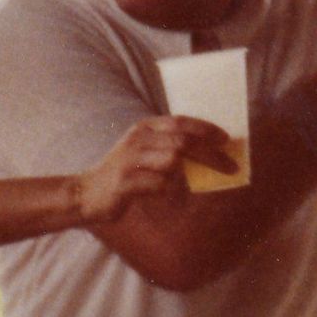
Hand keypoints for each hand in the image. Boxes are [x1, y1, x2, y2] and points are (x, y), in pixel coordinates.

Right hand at [75, 114, 234, 221]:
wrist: (85, 193)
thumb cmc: (123, 174)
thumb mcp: (144, 152)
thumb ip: (169, 148)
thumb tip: (208, 153)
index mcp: (144, 128)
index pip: (181, 122)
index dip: (206, 129)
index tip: (226, 139)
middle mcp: (138, 140)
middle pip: (183, 142)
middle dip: (211, 154)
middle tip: (230, 166)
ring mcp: (131, 160)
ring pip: (172, 161)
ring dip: (188, 173)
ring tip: (193, 182)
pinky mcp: (126, 183)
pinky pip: (160, 185)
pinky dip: (169, 190)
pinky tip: (165, 193)